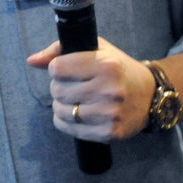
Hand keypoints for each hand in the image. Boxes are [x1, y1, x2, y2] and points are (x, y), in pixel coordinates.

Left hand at [26, 37, 155, 140]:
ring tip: (75, 100)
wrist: (151, 96)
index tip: (66, 69)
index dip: (57, 68)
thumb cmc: (119, 69)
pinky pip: (69, 128)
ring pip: (61, 111)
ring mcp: (110, 114)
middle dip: (59, 87)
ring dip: (61, 106)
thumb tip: (31, 61)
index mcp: (106, 65)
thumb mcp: (97, 50)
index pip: (57, 68)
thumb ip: (60, 51)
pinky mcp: (109, 132)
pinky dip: (66, 122)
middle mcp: (109, 89)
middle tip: (72, 86)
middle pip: (58, 91)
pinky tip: (77, 114)